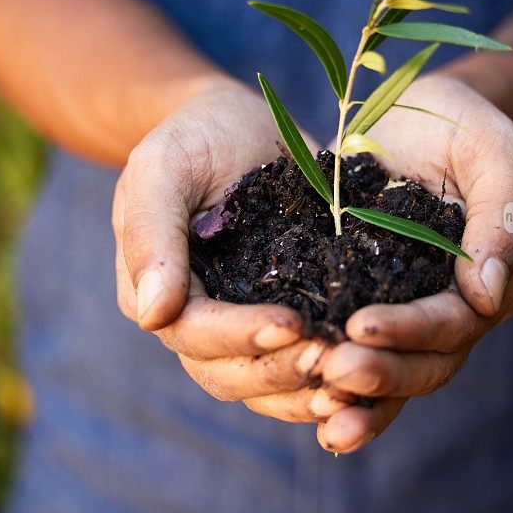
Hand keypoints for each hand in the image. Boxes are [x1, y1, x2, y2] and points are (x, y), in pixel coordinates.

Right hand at [113, 79, 336, 414]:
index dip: (241, 335)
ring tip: (354, 382)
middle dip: (279, 369)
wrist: (234, 123)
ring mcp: (237, 318)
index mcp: (156, 288)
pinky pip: (292, 361)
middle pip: (227, 372)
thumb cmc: (194, 136)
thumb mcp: (164, 167)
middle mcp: (194, 316)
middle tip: (333, 357)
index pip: (192, 332)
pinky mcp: (279, 310)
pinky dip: (321, 379)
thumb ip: (150, 234)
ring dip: (304, 389)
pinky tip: (362, 380)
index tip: (294, 324)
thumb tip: (152, 316)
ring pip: (261, 381)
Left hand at [317, 73, 512, 452]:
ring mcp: (403, 309)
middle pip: (422, 364)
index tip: (363, 325)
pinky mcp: (358, 297)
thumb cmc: (465, 126)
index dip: (412, 330)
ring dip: (355, 396)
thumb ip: (503, 214)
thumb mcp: (494, 152)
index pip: (454, 322)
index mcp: (487, 281)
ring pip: (389, 371)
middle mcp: (447, 309)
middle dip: (379, 373)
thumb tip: (487, 293)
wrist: (418, 113)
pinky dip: (330, 379)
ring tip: (313, 403)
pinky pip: (352, 348)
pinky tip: (300, 398)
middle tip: (330, 369)